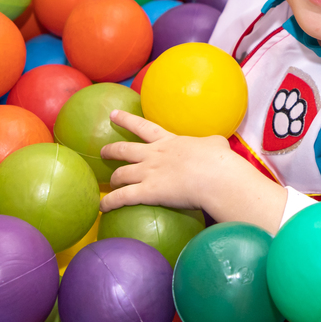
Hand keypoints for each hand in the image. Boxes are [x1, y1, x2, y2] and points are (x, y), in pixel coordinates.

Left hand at [98, 110, 291, 233]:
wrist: (215, 175)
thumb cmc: (218, 160)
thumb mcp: (215, 143)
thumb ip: (210, 142)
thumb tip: (215, 143)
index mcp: (169, 141)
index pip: (143, 127)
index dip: (126, 119)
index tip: (112, 114)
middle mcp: (154, 155)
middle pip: (125, 150)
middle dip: (111, 150)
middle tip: (102, 151)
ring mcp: (149, 172)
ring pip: (121, 174)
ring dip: (113, 179)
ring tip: (108, 183)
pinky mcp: (147, 191)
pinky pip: (122, 197)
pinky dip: (109, 202)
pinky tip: (101, 207)